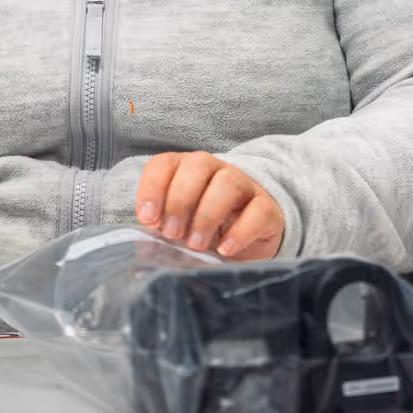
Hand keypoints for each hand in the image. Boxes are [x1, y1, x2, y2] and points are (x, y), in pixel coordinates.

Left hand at [135, 152, 283, 259]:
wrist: (251, 237)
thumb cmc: (206, 229)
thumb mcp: (181, 226)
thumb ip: (163, 228)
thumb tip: (145, 245)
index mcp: (186, 170)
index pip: (165, 164)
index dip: (153, 188)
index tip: (148, 218)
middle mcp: (216, 170)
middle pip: (197, 166)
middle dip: (180, 200)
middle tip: (173, 234)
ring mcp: (244, 186)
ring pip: (227, 184)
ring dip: (207, 215)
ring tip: (196, 245)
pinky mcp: (267, 208)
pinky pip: (258, 210)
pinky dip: (240, 231)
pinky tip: (225, 249)